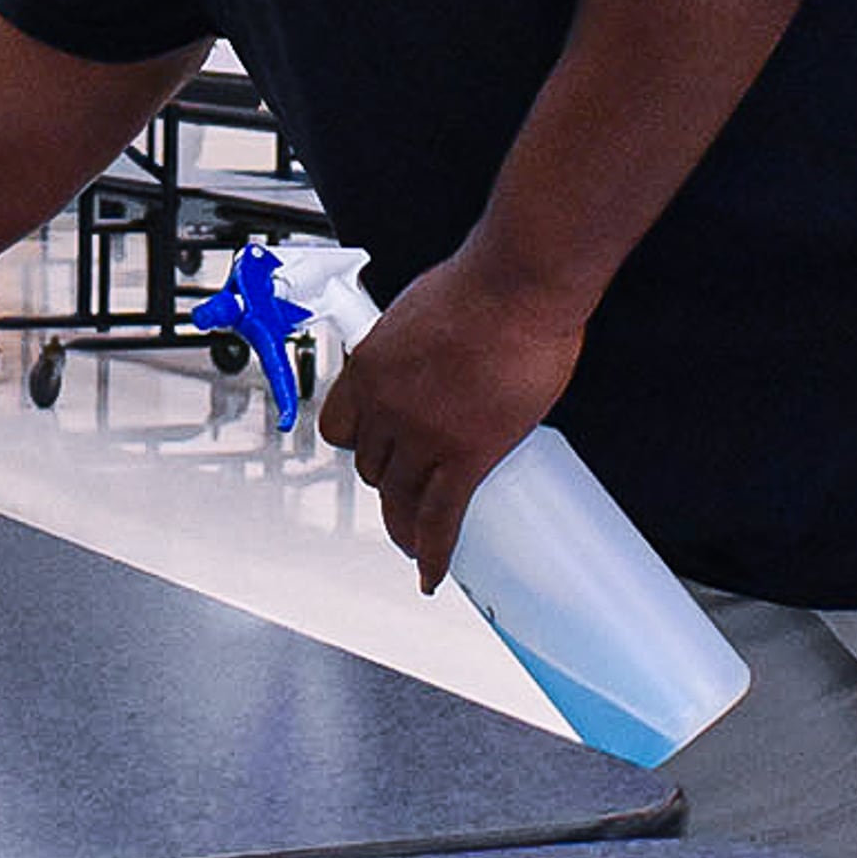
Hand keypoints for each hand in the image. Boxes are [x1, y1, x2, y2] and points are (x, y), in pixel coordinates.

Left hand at [313, 252, 587, 591]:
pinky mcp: (466, 455)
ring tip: (413, 540)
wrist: (518, 286)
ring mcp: (423, 435)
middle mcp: (386, 406)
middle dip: (387, 479)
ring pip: (401, 499)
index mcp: (369, 367)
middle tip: (406, 488)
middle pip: (370, 467)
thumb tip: (429, 364)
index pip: (339, 426)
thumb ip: (413, 349)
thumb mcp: (419, 311)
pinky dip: (435, 551)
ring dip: (404, 522)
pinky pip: (442, 517)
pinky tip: (432, 572)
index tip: (369, 449)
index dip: (357, 443)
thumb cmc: (481, 285)